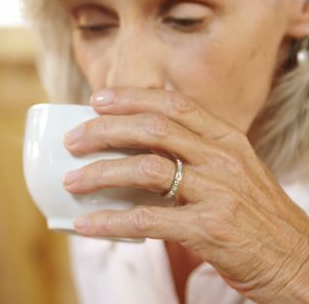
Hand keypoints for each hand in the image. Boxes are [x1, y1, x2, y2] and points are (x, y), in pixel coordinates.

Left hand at [63, 88, 308, 302]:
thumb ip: (194, 156)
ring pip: (146, 168)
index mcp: (227, 140)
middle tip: (72, 140)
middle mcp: (223, 158)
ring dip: (100, 172)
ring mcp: (218, 192)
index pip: (174, 104)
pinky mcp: (210, 229)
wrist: (298, 261)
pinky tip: (86, 224)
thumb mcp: (233, 173)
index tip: (97, 99)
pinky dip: (110, 221)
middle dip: (105, 130)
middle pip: (153, 129)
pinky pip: (147, 219)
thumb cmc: (255, 217)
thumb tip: (135, 153)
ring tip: (71, 180)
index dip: (131, 97)